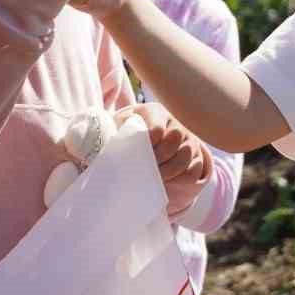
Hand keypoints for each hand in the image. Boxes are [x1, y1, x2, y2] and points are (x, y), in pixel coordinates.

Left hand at [116, 103, 212, 217]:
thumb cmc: (127, 135)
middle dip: (158, 160)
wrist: (144, 139)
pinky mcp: (196, 155)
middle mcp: (174, 122)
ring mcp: (188, 138)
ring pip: (186, 155)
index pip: (157, 128)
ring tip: (154, 179)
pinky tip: (167, 182)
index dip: (148, 144)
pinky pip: (194, 170)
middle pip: (174, 139)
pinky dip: (181, 179)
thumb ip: (113, 134)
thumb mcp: (119, 128)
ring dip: (169, 172)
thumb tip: (98, 152)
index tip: (136, 156)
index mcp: (153, 112)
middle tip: (145, 172)